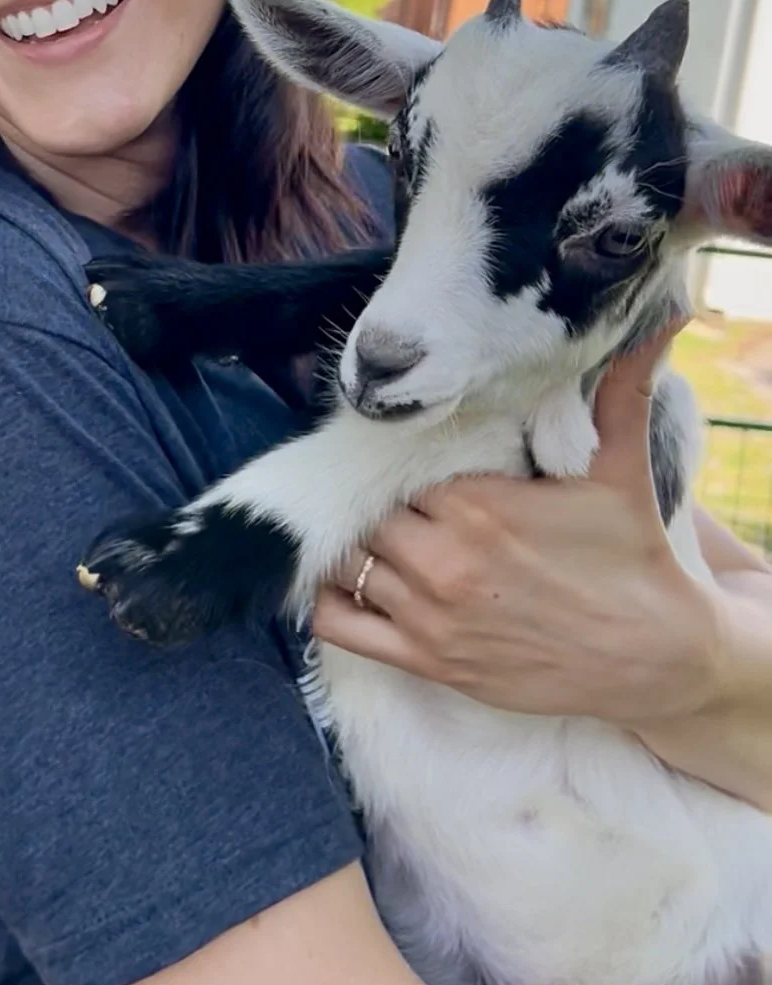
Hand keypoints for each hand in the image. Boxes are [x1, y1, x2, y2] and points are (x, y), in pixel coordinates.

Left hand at [312, 320, 723, 732]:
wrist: (656, 659)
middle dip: (375, 502)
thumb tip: (652, 323)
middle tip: (390, 496)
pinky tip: (347, 584)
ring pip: (346, 561)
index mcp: (477, 503)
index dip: (398, 459)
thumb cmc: (632, 558)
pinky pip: (337, 625)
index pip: (397, 465)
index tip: (409, 456)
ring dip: (354, 546)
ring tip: (373, 533)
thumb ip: (618, 393)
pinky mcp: (428, 661)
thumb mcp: (621, 470)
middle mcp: (443, 558)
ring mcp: (430, 615)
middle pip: (366, 511)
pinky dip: (328, 601)